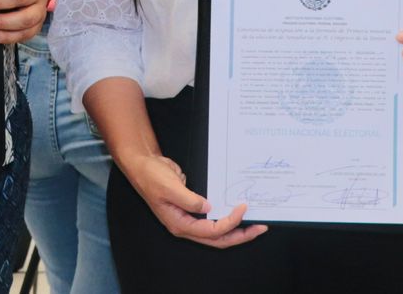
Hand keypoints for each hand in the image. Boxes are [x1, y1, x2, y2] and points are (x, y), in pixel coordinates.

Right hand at [118, 151, 265, 248]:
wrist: (143, 164)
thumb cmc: (151, 176)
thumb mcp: (169, 186)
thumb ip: (188, 199)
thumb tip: (207, 208)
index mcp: (179, 224)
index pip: (211, 231)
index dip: (229, 222)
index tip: (242, 208)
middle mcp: (186, 225)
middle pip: (218, 239)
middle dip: (240, 235)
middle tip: (259, 228)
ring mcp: (190, 218)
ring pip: (217, 232)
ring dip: (236, 230)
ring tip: (254, 224)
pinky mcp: (193, 208)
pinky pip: (214, 219)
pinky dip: (227, 218)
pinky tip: (237, 211)